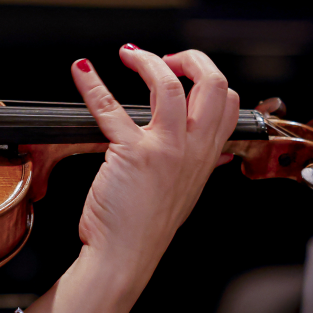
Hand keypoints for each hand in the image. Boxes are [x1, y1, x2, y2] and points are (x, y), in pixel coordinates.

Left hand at [72, 47, 238, 273]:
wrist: (124, 258)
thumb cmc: (145, 227)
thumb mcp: (186, 193)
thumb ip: (198, 167)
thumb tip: (212, 151)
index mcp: (206, 157)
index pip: (229, 102)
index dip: (208, 77)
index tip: (184, 72)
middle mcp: (193, 150)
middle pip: (214, 84)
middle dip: (191, 58)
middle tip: (164, 58)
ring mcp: (165, 151)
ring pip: (169, 86)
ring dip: (147, 61)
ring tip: (130, 55)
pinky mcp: (132, 154)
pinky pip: (110, 107)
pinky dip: (93, 84)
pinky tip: (82, 71)